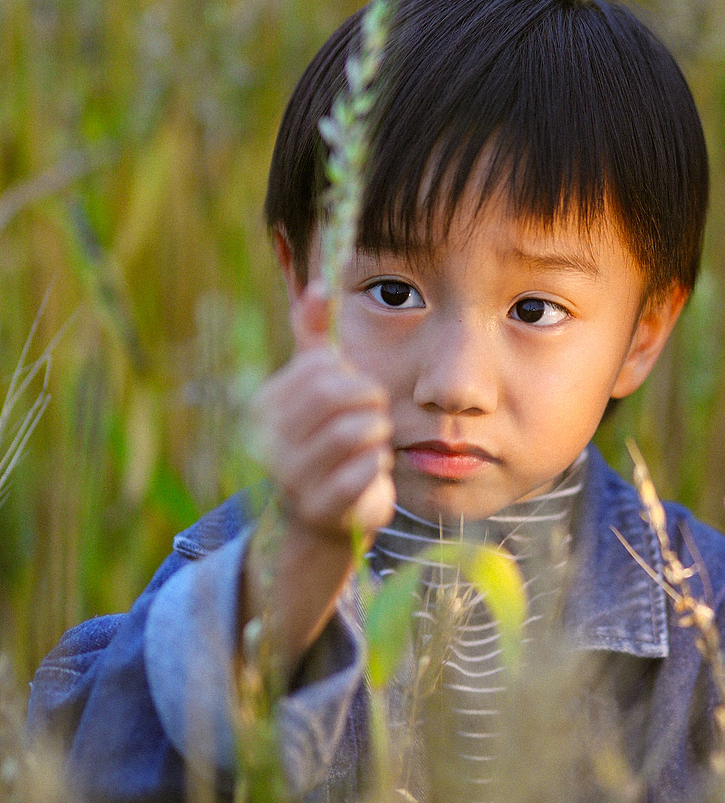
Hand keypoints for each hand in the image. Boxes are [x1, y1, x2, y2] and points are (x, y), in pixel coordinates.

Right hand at [243, 283, 395, 670]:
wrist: (321, 517)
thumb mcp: (316, 385)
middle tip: (370, 419)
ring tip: (369, 446)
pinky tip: (368, 472)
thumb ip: (315, 335)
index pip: (321, 368)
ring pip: (359, 431)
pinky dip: (378, 466)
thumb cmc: (324, 439)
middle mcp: (270, 441)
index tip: (351, 394)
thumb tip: (320, 284)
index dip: (350, 377)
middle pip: (340, 394)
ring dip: (377, 436)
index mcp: (267, 405)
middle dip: (369, 402)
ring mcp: (292, 478)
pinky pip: (368, 470)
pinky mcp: (322, 509)